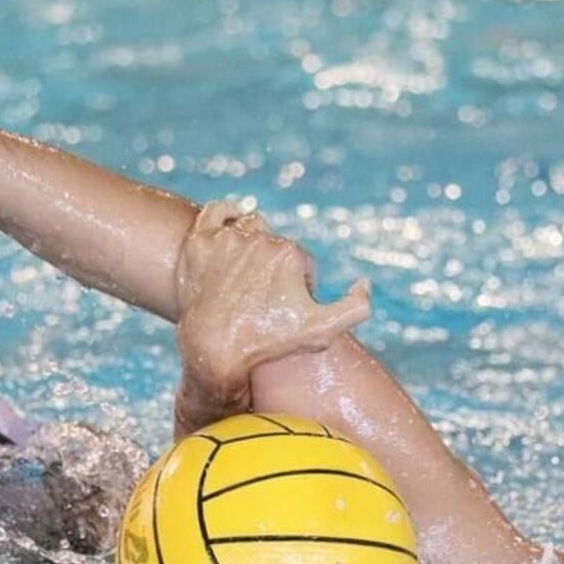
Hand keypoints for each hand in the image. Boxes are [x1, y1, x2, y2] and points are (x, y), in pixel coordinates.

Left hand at [175, 201, 369, 400]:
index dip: (298, 285)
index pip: (301, 262)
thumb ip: (356, 308)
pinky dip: (224, 214)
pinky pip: (214, 212)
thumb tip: (365, 282)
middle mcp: (260, 239)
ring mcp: (227, 239)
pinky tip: (229, 226)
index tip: (285, 307)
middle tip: (262, 295)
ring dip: (252, 241)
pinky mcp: (199, 242)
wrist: (214, 351)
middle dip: (274, 266)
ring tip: (247, 268)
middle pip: (275, 245)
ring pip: (248, 226)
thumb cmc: (267, 343)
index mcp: (291, 253)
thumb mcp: (322, 332)